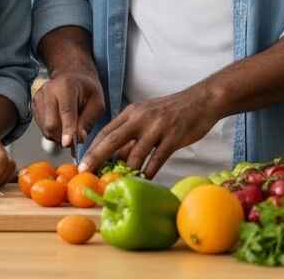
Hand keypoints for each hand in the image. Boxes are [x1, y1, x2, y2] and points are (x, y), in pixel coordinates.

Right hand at [33, 70, 105, 149]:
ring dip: (59, 135)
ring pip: (45, 128)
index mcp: (67, 86)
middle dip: (63, 136)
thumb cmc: (87, 90)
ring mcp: (39, 97)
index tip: (68, 143)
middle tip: (76, 137)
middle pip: (51, 123)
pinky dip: (53, 131)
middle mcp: (48, 90)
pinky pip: (42, 127)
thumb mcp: (97, 103)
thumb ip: (89, 121)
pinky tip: (61, 123)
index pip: (66, 111)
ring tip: (70, 126)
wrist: (72, 76)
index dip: (67, 129)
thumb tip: (79, 139)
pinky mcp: (34, 105)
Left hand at [78, 85, 220, 178]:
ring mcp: (157, 127)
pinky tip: (144, 180)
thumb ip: (132, 134)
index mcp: (132, 112)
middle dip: (97, 157)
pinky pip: (157, 158)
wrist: (201, 100)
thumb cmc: (172, 111)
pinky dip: (149, 171)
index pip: (106, 131)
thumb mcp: (147, 116)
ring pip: (136, 152)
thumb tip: (118, 158)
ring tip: (118, 183)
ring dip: (127, 170)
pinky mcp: (173, 136)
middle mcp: (141, 118)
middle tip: (86, 172)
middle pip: (113, 140)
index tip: (82, 162)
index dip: (92, 147)